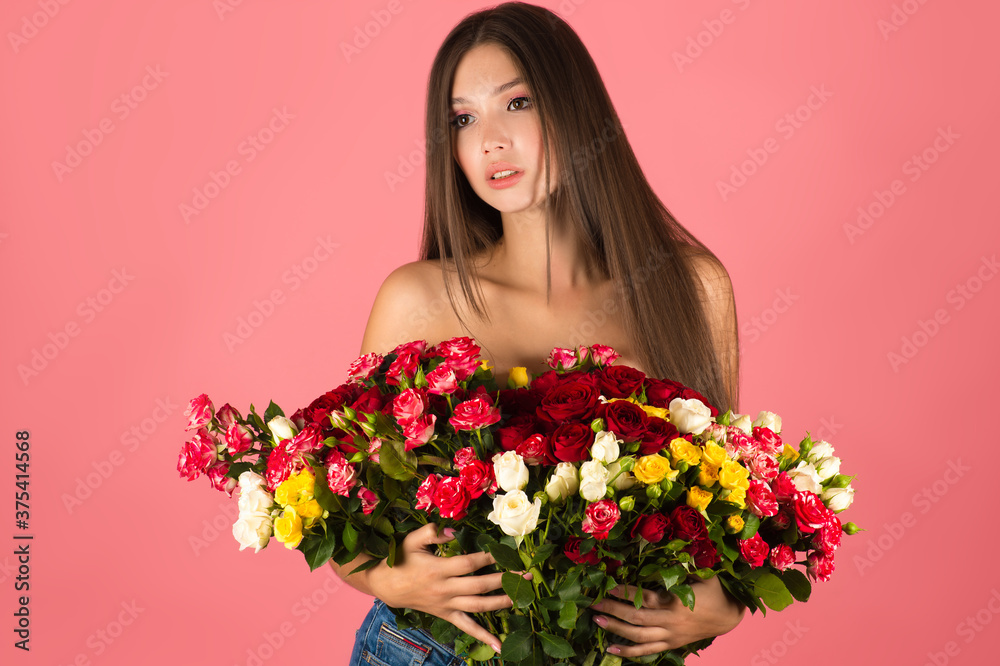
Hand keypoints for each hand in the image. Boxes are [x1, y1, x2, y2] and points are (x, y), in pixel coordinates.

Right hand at [366, 523, 527, 652]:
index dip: (487, 558)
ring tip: (520, 597)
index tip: (502, 552)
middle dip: (504, 580)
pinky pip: (466, 627)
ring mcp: (447, 605)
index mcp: (438, 569)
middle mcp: (445, 589)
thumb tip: (454, 531)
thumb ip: (432, 532)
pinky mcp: (446, 615)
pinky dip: (483, 636)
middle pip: (480, 586)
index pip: (468, 564)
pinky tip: (497, 646)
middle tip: (526, 575)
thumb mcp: (412, 540)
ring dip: (501, 602)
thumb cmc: (401, 559)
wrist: (387, 585)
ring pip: (478, 606)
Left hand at [589, 576, 744, 657]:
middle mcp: (670, 620)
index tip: (608, 585)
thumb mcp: (704, 573)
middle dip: (613, 611)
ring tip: (597, 622)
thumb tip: (674, 542)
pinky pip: (647, 651)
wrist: (728, 617)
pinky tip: (611, 650)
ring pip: (639, 637)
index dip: (625, 593)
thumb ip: (687, 561)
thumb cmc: (714, 591)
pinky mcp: (671, 644)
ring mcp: (670, 635)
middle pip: (636, 618)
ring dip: (616, 630)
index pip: (645, 598)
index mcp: (676, 601)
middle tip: (593, 604)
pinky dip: (628, 652)